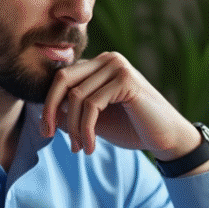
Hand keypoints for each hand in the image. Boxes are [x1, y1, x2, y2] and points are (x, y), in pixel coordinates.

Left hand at [41, 52, 200, 158]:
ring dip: (74, 128)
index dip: (48, 104)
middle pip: (62, 80)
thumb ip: (72, 112)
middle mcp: (108, 59)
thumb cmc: (131, 128)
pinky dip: (86, 129)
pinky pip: (92, 105)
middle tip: (47, 135)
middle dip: (51, 110)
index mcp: (99, 65)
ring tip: (80, 148)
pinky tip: (90, 147)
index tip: (45, 131)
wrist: (166, 138)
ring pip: (76, 97)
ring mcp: (118, 66)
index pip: (61, 78)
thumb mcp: (94, 120)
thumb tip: (42, 113)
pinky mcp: (126, 80)